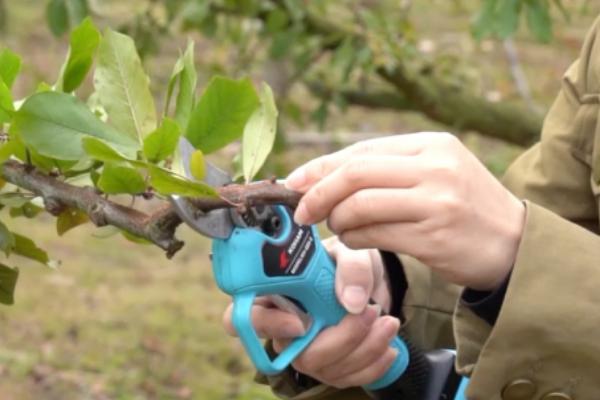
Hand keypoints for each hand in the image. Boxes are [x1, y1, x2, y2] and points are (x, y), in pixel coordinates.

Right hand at [222, 237, 401, 387]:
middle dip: (338, 339)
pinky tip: (389, 346)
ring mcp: (305, 350)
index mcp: (272, 295)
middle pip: (296, 353)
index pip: (242, 319)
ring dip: (364, 349)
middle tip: (369, 313)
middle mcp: (283, 327)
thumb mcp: (351, 252)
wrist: (370, 281)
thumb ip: (352, 267)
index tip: (302, 322)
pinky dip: (373, 366)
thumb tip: (351, 301)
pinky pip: (346, 378)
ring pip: (325, 369)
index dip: (267, 326)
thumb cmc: (346, 262)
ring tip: (389, 322)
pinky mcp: (329, 367)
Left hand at [285, 132, 524, 290]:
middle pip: (355, 173)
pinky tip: (354, 240)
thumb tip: (323, 175)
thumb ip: (386, 168)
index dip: (320, 167)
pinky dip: (353, 239)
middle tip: (300, 213)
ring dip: (336, 220)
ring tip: (336, 227)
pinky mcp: (433, 237)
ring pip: (360, 206)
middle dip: (317, 193)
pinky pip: (374, 235)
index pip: (361, 150)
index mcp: (431, 144)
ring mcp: (436, 202)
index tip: (293, 183)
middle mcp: (434, 167)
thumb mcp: (434, 171)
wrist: (514, 242)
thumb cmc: (463, 206)